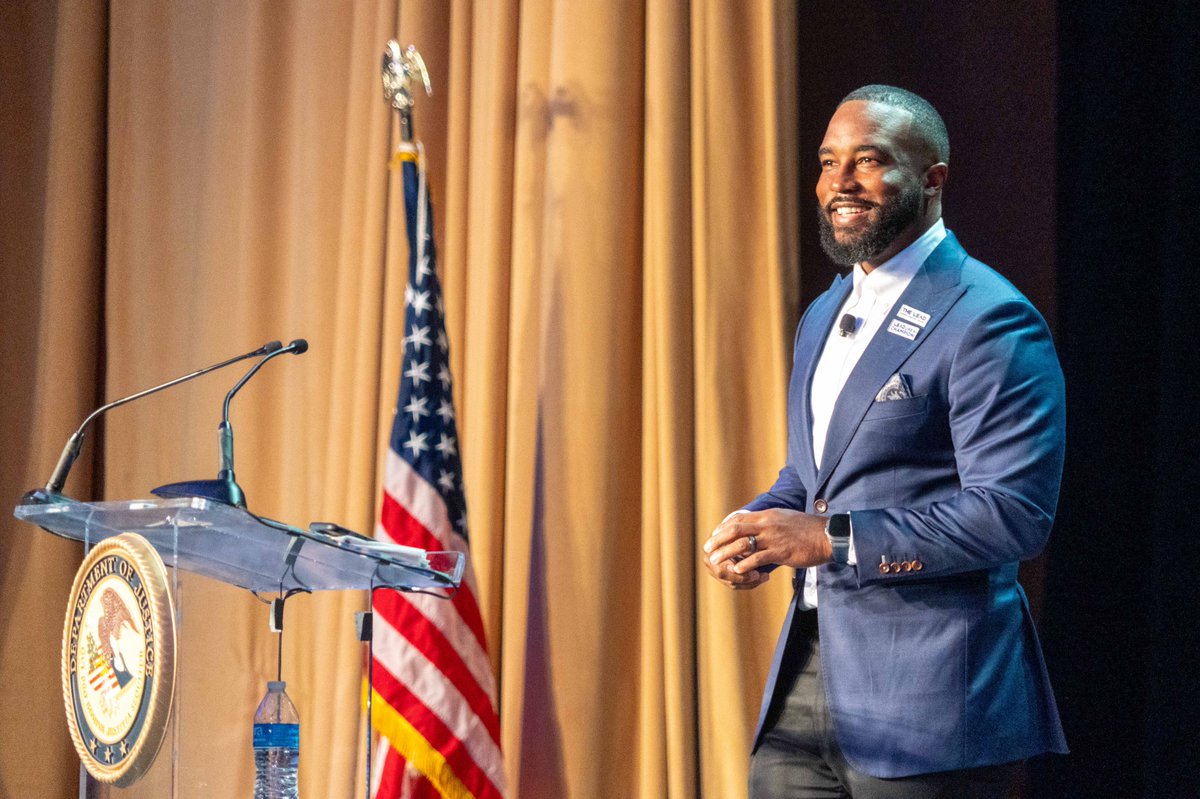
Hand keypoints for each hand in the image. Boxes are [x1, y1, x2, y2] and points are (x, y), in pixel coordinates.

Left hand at [702, 508, 831, 589]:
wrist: (828, 536)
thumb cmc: (807, 529)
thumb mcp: (785, 518)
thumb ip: (770, 522)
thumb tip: (757, 527)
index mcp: (768, 515)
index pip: (739, 518)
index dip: (723, 527)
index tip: (714, 535)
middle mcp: (768, 524)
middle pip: (735, 529)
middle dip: (719, 540)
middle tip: (708, 549)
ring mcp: (774, 538)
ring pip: (743, 544)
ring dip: (726, 553)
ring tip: (716, 562)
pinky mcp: (781, 552)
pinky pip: (758, 558)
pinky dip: (745, 565)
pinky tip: (738, 571)